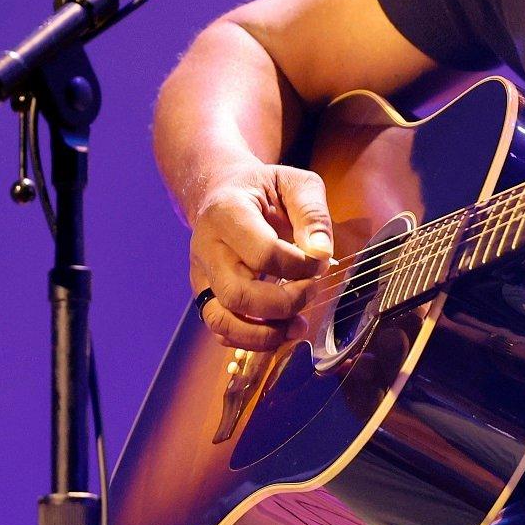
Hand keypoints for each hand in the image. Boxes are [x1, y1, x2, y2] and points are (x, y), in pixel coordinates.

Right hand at [188, 163, 332, 349]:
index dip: (298, 266)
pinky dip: (251, 340)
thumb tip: (322, 253)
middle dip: (283, 304)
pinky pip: (220, 329)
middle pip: (238, 294)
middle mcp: (207, 247)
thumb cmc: (264, 189)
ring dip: (264, 334)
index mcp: (227, 212)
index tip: (320, 263)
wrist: (224, 192)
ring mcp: (202, 275)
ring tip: (297, 327)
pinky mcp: (205, 294)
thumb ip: (313, 213)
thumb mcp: (295, 183)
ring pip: (222, 321)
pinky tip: (279, 330)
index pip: (262, 253)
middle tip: (310, 291)